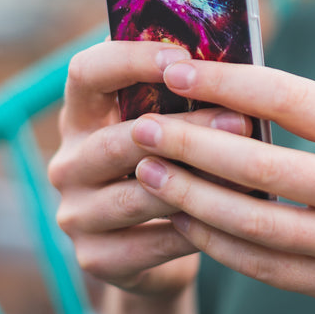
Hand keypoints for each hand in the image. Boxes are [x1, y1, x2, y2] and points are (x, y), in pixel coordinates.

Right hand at [47, 41, 253, 297]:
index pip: (84, 72)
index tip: (183, 56)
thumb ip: (180, 92)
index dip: (130, 59)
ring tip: (246, 175)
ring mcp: (76, 214)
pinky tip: (231, 220)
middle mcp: (68, 162)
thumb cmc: (171, 166)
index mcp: (80, 115)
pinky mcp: (94, 257)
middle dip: (186, 128)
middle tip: (240, 121)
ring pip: (138, 195)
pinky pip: (152, 242)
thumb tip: (229, 56)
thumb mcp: (166, 123)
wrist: (154, 250)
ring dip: (196, 183)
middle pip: (120, 138)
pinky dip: (194, 231)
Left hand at [127, 59, 314, 313]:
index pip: (293, 99)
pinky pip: (264, 265)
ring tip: (147, 173)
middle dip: (191, 142)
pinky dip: (217, 243)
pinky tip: (186, 220)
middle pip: (261, 163)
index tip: (180, 69)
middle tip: (143, 126)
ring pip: (253, 222)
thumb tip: (243, 93)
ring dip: (191, 196)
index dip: (229, 82)